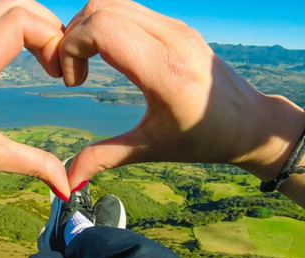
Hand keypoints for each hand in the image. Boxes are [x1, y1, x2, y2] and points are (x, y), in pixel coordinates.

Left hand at [0, 0, 69, 197]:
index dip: (50, 38)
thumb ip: (34, 164)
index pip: (17, 22)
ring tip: (47, 57)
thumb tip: (67, 185)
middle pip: (14, 6)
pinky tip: (25, 53)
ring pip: (1, 7)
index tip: (58, 73)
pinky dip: (15, 27)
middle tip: (59, 62)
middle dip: (47, 27)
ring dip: (32, 24)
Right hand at [60, 0, 304, 189]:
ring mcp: (176, 27)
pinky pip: (129, 9)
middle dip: (72, 37)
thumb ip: (104, 158)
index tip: (72, 82)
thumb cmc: (203, 138)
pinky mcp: (177, 25)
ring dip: (87, 28)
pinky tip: (105, 53)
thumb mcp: (150, 149)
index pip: (102, 29)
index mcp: (164, 70)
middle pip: (101, 10)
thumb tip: (70, 178)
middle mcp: (171, 38)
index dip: (71, 49)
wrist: (249, 122)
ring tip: (84, 62)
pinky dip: (105, 24)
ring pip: (113, 4)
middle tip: (71, 72)